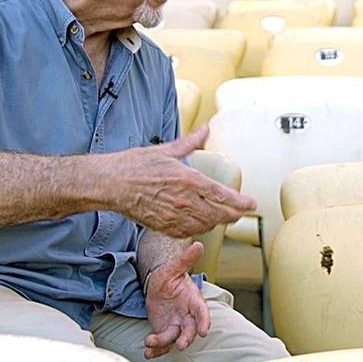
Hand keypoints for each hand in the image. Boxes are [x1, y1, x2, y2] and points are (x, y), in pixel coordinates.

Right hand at [111, 125, 256, 238]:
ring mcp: (173, 215)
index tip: (251, 203)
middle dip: (234, 214)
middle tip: (242, 211)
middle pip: (218, 213)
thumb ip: (190, 142)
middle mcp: (183, 200)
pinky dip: (199, 229)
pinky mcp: (163, 225)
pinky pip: (188, 232)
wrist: (111, 184)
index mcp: (187, 179)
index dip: (240, 201)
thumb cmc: (135, 164)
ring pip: (205, 225)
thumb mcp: (167, 150)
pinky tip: (202, 224)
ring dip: (218, 222)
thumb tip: (205, 129)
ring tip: (225, 217)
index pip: (221, 194)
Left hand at [143, 241, 209, 359]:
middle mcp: (187, 316)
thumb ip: (185, 260)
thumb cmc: (168, 276)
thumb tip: (198, 245)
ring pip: (174, 338)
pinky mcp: (164, 331)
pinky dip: (156, 349)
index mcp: (193, 301)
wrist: (157, 285)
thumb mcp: (173, 268)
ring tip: (150, 342)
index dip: (204, 322)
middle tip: (180, 344)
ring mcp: (176, 325)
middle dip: (186, 338)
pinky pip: (162, 344)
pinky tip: (147, 351)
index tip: (204, 331)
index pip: (202, 312)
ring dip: (164, 344)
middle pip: (190, 330)